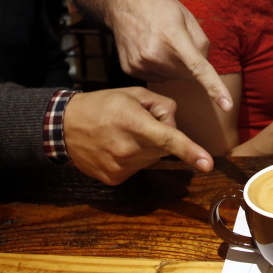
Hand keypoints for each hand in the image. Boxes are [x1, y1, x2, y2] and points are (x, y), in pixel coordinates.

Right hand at [63, 87, 213, 185]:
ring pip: (152, 158)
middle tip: (138, 122)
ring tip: (123, 134)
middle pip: (163, 147)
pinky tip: (116, 146)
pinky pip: (138, 168)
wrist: (64, 126)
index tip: (207, 164)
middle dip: (159, 134)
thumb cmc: (103, 105)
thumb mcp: (134, 94)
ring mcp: (120, 167)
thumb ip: (163, 105)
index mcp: (134, 124)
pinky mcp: (114, 179)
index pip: (168, 139)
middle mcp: (128, 149)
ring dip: (146, 147)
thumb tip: (174, 126)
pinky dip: (134, 158)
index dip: (191, 152)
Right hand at [108, 0, 231, 112]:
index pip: (198, 67)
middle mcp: (155, 54)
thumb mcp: (186, 15)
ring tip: (160, 42)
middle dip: (188, 63)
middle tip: (176, 42)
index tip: (227, 106)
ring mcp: (141, 64)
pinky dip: (159, 67)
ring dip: (173, 66)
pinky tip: (150, 49)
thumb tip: (203, 68)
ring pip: (172, 77)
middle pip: (187, 74)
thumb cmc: (159, 6)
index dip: (214, 87)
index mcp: (173, 37)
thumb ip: (201, 43)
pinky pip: (157, 77)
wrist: (122, 4)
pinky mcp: (131, 70)